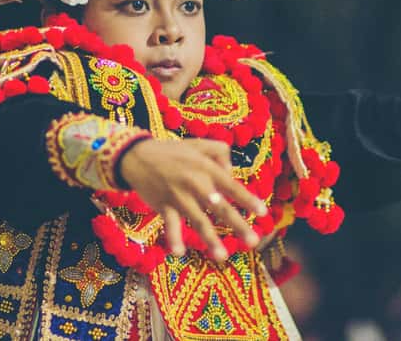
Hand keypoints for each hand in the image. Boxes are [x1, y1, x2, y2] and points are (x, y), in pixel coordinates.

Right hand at [119, 138, 267, 261]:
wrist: (137, 156)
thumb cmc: (173, 152)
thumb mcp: (199, 144)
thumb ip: (220, 152)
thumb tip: (231, 172)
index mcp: (206, 168)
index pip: (232, 186)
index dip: (248, 199)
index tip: (263, 213)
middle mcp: (195, 183)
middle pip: (220, 207)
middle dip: (237, 225)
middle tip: (253, 241)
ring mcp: (179, 196)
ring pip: (198, 221)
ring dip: (210, 240)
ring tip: (223, 256)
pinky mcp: (163, 206)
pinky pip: (170, 225)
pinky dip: (174, 238)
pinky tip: (179, 253)